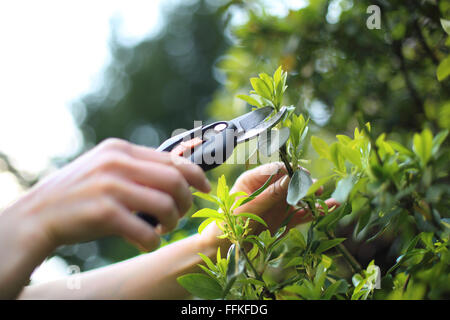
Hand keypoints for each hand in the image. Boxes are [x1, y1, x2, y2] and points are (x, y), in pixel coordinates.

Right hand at [1, 138, 210, 252]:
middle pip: (175, 181)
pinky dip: (152, 241)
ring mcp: (110, 186)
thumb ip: (137, 167)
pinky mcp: (103, 211)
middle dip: (186, 202)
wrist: (37, 216)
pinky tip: (145, 243)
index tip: (206, 188)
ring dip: (172, 222)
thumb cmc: (79, 195)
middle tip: (180, 216)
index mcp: (120, 150)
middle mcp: (117, 163)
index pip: (172, 159)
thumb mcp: (106, 170)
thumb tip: (178, 169)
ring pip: (166, 204)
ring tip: (162, 229)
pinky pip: (146, 230)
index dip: (196, 175)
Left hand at [200, 162, 338, 246]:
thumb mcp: (250, 207)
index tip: (304, 176)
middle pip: (291, 182)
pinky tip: (330, 208)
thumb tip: (292, 178)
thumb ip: (271, 194)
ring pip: (299, 197)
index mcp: (253, 179)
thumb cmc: (229, 224)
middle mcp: (267, 189)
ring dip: (313, 198)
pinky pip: (301, 213)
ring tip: (328, 200)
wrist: (224, 248)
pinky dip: (313, 212)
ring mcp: (277, 203)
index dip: (291, 171)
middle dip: (305, 185)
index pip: (276, 169)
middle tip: (316, 190)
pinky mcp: (284, 218)